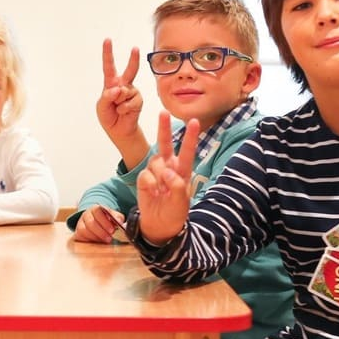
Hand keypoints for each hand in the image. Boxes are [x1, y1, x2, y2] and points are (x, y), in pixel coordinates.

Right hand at [73, 206, 124, 242]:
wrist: (97, 223)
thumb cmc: (106, 220)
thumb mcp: (114, 216)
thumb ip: (118, 217)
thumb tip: (120, 222)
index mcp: (95, 208)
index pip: (97, 211)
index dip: (104, 221)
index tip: (112, 230)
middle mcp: (86, 215)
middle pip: (90, 222)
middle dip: (101, 232)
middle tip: (109, 238)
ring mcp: (80, 223)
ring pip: (84, 230)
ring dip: (95, 237)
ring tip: (105, 241)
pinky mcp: (77, 232)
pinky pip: (80, 237)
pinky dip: (89, 240)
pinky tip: (97, 242)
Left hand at [96, 38, 142, 145]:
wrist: (119, 130)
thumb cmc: (108, 116)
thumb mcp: (101, 107)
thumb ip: (107, 97)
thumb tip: (118, 89)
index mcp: (110, 83)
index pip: (109, 66)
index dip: (108, 53)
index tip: (107, 40)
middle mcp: (123, 84)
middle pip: (129, 70)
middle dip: (133, 59)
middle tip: (135, 49)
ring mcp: (132, 92)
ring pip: (125, 91)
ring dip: (118, 102)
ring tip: (117, 109)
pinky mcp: (138, 100)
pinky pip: (130, 102)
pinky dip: (124, 109)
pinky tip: (123, 112)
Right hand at [135, 112, 196, 243]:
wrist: (159, 226)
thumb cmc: (175, 213)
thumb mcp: (181, 202)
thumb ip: (176, 184)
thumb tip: (167, 170)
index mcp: (183, 171)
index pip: (187, 151)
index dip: (190, 137)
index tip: (193, 121)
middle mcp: (169, 167)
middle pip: (166, 144)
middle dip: (163, 128)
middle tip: (163, 112)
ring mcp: (156, 172)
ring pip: (154, 161)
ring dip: (158, 175)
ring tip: (161, 191)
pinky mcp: (144, 179)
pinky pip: (145, 175)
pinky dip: (149, 185)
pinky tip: (152, 194)